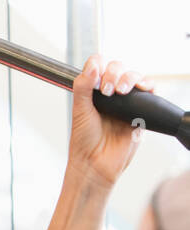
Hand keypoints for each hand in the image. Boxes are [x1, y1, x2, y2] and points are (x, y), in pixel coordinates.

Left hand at [68, 56, 151, 188]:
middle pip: (118, 67)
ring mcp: (125, 102)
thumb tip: (91, 66)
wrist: (96, 164)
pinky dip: (147, 85)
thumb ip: (83, 88)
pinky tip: (140, 89)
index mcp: (92, 92)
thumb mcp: (79, 112)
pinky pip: (149, 91)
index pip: (98, 66)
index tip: (96, 77)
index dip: (99, 65)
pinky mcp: (140, 111)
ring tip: (121, 92)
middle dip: (114, 73)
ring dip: (130, 77)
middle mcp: (109, 94)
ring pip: (134, 76)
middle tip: (108, 90)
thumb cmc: (84, 143)